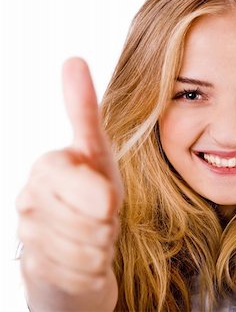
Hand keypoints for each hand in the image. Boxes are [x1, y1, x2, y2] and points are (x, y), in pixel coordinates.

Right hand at [16, 58, 123, 295]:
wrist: (82, 250)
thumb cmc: (94, 197)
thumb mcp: (97, 152)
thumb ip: (82, 112)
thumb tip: (72, 59)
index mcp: (46, 167)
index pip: (64, 175)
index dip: (95, 192)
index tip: (108, 202)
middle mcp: (30, 199)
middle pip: (86, 215)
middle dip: (106, 221)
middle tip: (102, 218)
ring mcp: (30, 236)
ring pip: (85, 247)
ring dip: (101, 245)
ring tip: (94, 237)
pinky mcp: (36, 272)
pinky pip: (79, 274)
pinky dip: (93, 270)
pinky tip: (85, 261)